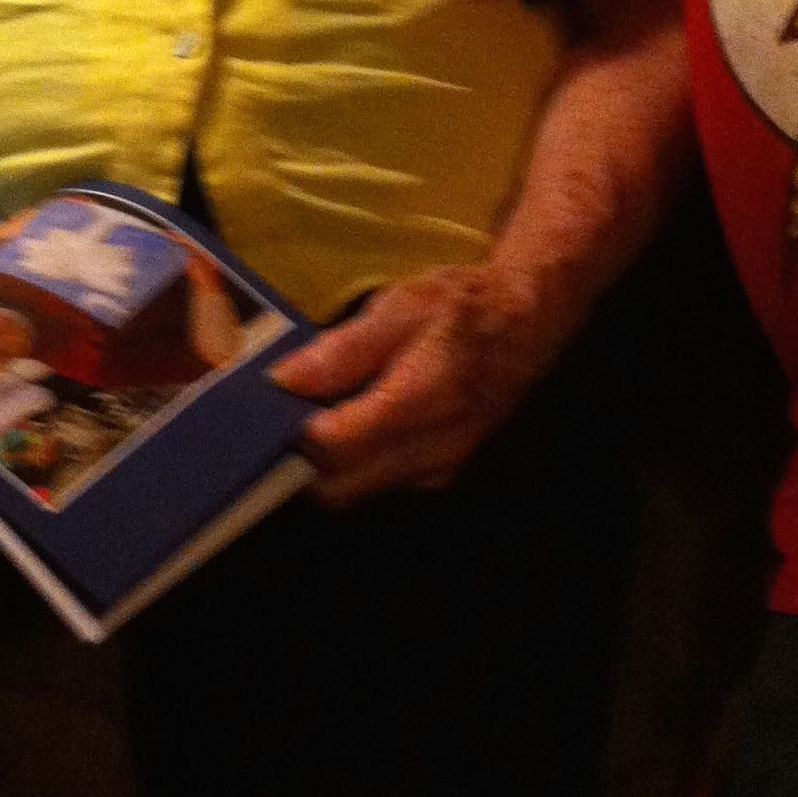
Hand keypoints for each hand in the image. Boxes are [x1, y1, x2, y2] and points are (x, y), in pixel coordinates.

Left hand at [270, 261, 564, 507]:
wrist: (526, 325)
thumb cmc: (461, 307)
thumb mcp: (400, 307)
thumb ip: (343, 349)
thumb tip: (285, 380)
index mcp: (419, 403)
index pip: (334, 450)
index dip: (292, 433)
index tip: (271, 406)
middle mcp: (430, 451)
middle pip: (338, 486)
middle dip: (301, 459)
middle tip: (284, 415)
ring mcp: (437, 470)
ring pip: (357, 489)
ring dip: (328, 464)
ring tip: (315, 413)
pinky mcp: (439, 474)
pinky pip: (380, 481)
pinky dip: (356, 462)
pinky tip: (351, 420)